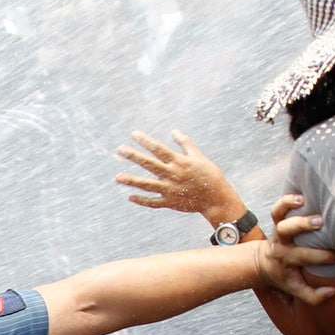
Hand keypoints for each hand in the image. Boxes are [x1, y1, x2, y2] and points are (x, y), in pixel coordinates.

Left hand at [116, 130, 243, 222]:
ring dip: (132, 181)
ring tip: (118, 177)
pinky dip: (142, 200)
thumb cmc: (209, 175)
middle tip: (120, 149)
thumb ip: (185, 144)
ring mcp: (170, 190)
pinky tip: (130, 197)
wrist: (216, 198)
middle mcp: (172, 175)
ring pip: (147, 185)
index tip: (134, 134)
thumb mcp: (199, 157)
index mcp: (179, 162)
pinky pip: (153, 202)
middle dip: (134, 156)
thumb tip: (174, 131)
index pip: (159, 149)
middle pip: (149, 164)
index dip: (146, 141)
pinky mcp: (170, 202)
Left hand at [251, 195, 334, 303]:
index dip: (323, 257)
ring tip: (307, 203)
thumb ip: (314, 296)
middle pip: (289, 233)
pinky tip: (301, 197)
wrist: (262, 264)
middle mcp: (282, 244)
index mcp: (287, 260)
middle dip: (305, 228)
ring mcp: (279, 231)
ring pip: (281, 219)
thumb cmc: (285, 276)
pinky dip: (286, 201)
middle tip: (322, 223)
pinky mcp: (277, 220)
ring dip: (292, 210)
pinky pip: (277, 209)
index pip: (306, 258)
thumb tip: (334, 291)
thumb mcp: (296, 289)